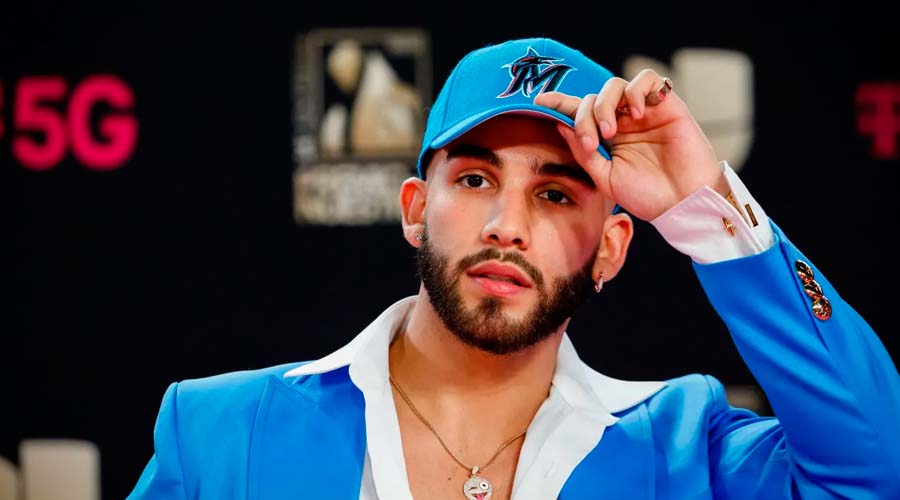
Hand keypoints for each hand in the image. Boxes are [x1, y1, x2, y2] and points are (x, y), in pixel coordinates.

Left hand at [534, 69, 723, 221]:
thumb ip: (584, 153)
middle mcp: (623, 121)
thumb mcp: (606, 179)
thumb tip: (560, 125)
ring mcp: (644, 112)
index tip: (539, 101)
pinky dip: (636, 91)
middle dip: (584, 115)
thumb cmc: (647, 196)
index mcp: (606, 138)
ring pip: (615, 85)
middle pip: (593, 97)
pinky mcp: (667, 105)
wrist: (683, 203)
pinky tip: (636, 115)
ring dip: (606, 105)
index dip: (559, 103)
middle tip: (592, 141)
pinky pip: (648, 80)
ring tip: (611, 131)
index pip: (579, 112)